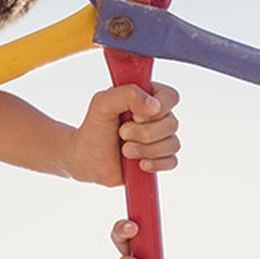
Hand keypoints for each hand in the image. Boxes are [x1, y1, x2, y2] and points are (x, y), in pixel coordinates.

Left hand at [66, 83, 181, 186]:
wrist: (86, 158)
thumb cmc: (95, 128)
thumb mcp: (103, 103)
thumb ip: (126, 94)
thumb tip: (154, 106)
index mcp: (148, 97)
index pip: (170, 97)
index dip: (158, 108)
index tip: (135, 115)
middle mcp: (158, 117)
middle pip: (172, 123)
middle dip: (145, 132)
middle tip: (122, 133)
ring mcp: (160, 139)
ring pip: (173, 144)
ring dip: (146, 149)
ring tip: (125, 150)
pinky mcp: (159, 159)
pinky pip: (172, 162)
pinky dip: (156, 164)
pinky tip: (140, 164)